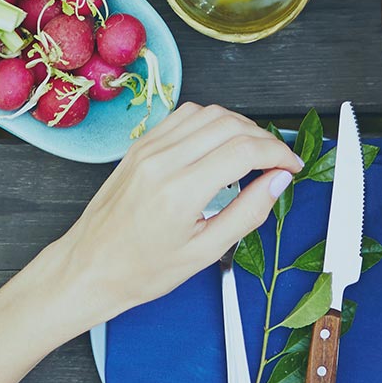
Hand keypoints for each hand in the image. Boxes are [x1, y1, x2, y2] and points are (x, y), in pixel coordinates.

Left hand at [46, 102, 299, 329]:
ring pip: (207, 112)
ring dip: (239, 125)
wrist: (89, 267)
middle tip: (277, 161)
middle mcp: (162, 161)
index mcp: (180, 191)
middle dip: (264, 138)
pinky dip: (210, 121)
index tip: (292, 165)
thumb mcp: (203, 252)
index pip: (245, 150)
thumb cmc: (139, 270)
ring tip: (253, 152)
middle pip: (230, 124)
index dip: (279, 153)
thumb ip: (247, 212)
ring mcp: (147, 148)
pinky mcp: (139, 145)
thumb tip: (278, 181)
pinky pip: (182, 116)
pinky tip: (219, 143)